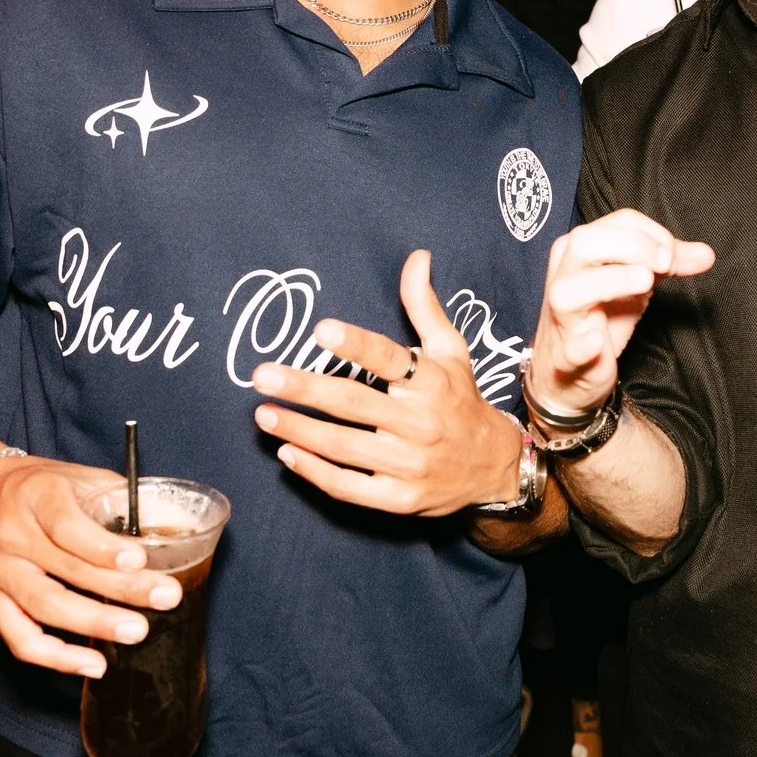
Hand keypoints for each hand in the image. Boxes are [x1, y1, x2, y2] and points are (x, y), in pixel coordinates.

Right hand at [0, 454, 183, 678]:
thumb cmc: (37, 486)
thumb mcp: (78, 476)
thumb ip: (122, 499)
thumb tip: (177, 523)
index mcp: (36, 496)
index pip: (67, 526)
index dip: (103, 547)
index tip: (139, 560)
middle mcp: (12, 535)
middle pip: (65, 569)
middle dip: (119, 588)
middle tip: (164, 598)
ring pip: (44, 606)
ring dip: (93, 624)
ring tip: (136, 631)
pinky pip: (20, 639)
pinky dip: (56, 658)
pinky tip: (94, 665)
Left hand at [254, 249, 523, 516]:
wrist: (494, 466)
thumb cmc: (461, 399)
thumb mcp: (451, 351)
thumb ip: (424, 306)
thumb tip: (417, 257)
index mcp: (432, 382)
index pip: (390, 358)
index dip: (356, 345)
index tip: (320, 330)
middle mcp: (422, 423)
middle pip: (355, 404)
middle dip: (305, 389)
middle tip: (262, 376)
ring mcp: (410, 465)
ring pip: (345, 448)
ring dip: (299, 431)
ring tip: (263, 414)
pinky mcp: (400, 499)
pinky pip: (350, 487)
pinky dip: (316, 472)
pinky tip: (287, 453)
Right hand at [528, 209, 715, 418]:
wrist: (572, 369)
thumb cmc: (603, 316)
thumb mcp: (637, 283)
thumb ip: (667, 265)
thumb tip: (706, 254)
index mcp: (582, 250)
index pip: (619, 222)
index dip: (653, 233)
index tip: (673, 256)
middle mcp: (565, 275)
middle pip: (586, 242)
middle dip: (632, 245)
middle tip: (664, 264)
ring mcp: (562, 315)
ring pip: (570, 290)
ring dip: (611, 281)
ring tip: (645, 282)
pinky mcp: (566, 355)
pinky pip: (570, 348)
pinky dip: (584, 344)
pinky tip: (598, 342)